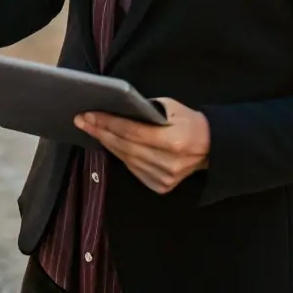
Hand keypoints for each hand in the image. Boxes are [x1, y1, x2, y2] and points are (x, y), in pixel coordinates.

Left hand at [74, 98, 209, 194]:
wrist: (210, 148)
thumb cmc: (188, 121)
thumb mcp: (171, 106)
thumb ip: (145, 109)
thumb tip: (117, 108)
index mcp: (173, 141)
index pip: (132, 132)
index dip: (108, 123)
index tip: (88, 114)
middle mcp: (168, 163)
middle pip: (125, 147)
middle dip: (100, 132)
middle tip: (81, 120)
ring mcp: (164, 178)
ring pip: (126, 159)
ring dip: (106, 143)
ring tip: (91, 129)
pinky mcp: (161, 186)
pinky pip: (133, 169)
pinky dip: (119, 155)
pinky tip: (109, 143)